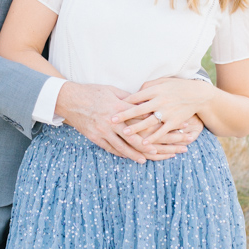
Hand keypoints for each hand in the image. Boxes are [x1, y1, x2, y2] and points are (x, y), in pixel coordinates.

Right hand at [56, 82, 190, 162]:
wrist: (68, 99)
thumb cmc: (91, 92)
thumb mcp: (112, 91)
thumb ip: (128, 98)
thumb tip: (143, 101)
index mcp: (121, 108)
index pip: (148, 119)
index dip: (164, 124)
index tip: (180, 128)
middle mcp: (114, 121)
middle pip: (142, 136)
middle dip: (161, 143)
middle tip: (176, 148)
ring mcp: (104, 131)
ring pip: (127, 147)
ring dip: (142, 154)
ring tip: (155, 158)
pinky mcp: (96, 138)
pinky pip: (112, 149)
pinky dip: (124, 154)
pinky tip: (134, 158)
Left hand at [111, 78, 213, 146]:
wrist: (197, 94)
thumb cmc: (176, 87)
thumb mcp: (161, 82)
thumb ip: (147, 87)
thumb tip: (133, 94)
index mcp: (155, 90)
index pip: (135, 97)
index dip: (123, 102)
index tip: (112, 106)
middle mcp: (160, 101)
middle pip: (139, 109)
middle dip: (124, 115)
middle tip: (111, 120)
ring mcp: (167, 112)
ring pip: (149, 122)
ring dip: (136, 129)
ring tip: (124, 133)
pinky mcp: (174, 121)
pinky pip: (162, 131)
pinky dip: (153, 138)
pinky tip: (144, 144)